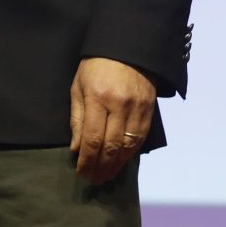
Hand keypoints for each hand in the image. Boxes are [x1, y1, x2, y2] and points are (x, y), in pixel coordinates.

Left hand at [68, 57, 154, 184]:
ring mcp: (137, 108)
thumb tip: (76, 149)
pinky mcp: (149, 110)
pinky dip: (130, 154)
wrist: (128, 46)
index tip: (81, 173)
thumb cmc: (96, 65)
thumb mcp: (78, 86)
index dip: (87, 161)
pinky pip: (140, 139)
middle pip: (110, 146)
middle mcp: (119, 105)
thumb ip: (77, 118)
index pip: (92, 139)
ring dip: (116, 165)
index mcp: (98, 98)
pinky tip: (121, 162)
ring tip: (106, 176)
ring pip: (127, 146)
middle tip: (93, 180)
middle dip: (101, 167)